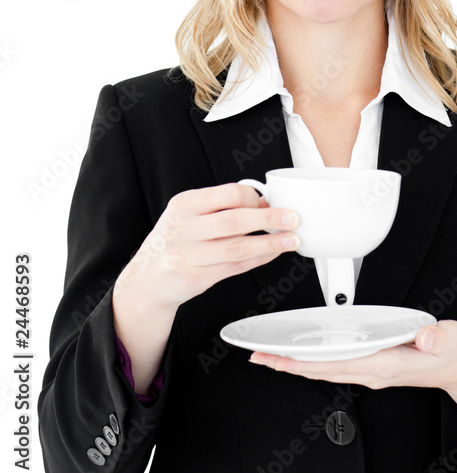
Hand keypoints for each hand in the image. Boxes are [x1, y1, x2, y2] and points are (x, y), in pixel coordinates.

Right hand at [115, 182, 300, 310]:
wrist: (147, 277)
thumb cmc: (175, 239)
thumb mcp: (188, 213)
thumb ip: (220, 207)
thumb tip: (264, 202)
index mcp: (184, 205)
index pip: (226, 194)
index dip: (253, 197)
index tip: (270, 200)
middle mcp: (184, 229)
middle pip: (234, 221)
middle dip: (268, 219)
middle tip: (292, 218)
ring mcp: (188, 256)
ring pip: (237, 249)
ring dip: (269, 243)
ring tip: (290, 239)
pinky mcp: (195, 279)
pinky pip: (234, 268)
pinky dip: (258, 260)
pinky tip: (272, 253)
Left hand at [249, 319, 456, 392]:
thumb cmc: (453, 352)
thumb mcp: (451, 340)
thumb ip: (437, 338)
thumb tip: (424, 339)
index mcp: (389, 364)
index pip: (340, 364)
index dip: (309, 362)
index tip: (282, 359)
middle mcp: (376, 371)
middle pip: (324, 370)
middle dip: (291, 364)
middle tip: (260, 355)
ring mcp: (373, 370)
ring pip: (327, 369)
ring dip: (298, 363)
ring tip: (271, 356)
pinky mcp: (374, 365)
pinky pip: (336, 364)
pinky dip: (314, 360)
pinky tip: (302, 355)